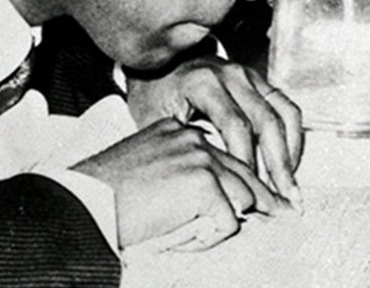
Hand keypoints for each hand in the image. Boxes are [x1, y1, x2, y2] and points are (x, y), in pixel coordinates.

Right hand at [72, 118, 284, 249]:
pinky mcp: (203, 184)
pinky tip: (184, 238)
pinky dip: (211, 238)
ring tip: (200, 235)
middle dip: (264, 197)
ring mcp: (200, 158)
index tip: (263, 197)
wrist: (84, 204)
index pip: (224, 155)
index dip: (243, 181)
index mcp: (177, 130)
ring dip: (227, 222)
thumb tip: (215, 198)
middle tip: (285, 211)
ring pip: (243, 196)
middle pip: (244, 171)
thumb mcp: (146, 169)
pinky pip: (229, 221)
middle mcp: (192, 137)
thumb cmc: (103, 195)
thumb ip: (179, 172)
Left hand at [125, 58, 303, 205]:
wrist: (161, 62)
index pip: (235, 126)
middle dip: (277, 165)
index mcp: (204, 83)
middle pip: (266, 122)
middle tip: (283, 200)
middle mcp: (232, 75)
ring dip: (290, 153)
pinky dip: (293, 136)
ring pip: (283, 114)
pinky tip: (288, 163)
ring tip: (290, 187)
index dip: (246, 162)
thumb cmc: (155, 95)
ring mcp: (249, 75)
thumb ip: (183, 148)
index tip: (248, 193)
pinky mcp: (259, 80)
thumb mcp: (157, 120)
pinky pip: (286, 107)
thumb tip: (205, 189)